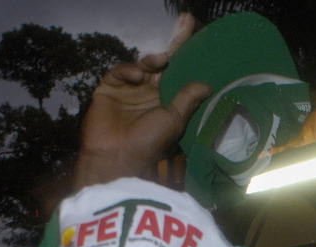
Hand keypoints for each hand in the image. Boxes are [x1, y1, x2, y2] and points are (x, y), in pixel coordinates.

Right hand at [75, 15, 212, 186]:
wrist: (115, 156)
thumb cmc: (148, 143)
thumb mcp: (173, 120)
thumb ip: (187, 99)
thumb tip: (206, 84)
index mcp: (165, 101)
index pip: (179, 73)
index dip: (186, 54)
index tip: (197, 34)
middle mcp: (148, 93)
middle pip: (163, 63)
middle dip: (175, 43)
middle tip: (186, 21)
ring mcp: (128, 90)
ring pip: (142, 64)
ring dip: (151, 60)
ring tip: (160, 61)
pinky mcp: (109, 88)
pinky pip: (120, 72)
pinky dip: (128, 69)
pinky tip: (137, 75)